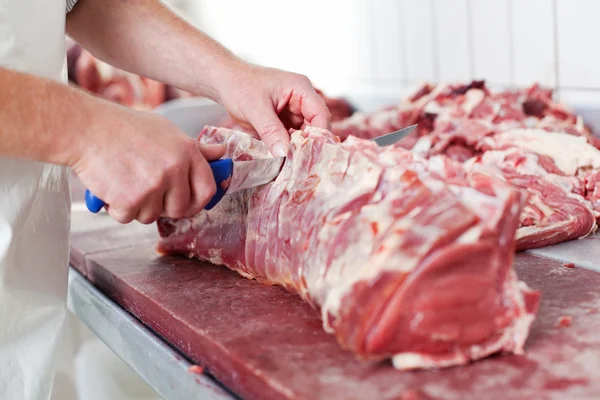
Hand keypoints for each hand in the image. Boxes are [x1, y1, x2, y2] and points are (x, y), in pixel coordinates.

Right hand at [72, 107, 223, 223]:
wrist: (87, 128)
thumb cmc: (125, 128)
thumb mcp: (167, 131)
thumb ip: (195, 148)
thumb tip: (221, 153)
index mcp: (187, 152)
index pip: (207, 189)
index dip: (197, 201)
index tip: (187, 203)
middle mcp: (174, 169)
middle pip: (180, 209)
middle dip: (164, 206)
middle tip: (146, 191)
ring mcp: (153, 185)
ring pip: (152, 216)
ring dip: (138, 207)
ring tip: (125, 181)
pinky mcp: (130, 200)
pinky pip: (128, 217)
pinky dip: (118, 209)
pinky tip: (111, 187)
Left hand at [216, 62, 331, 156]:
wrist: (224, 81)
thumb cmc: (239, 85)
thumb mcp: (255, 109)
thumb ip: (271, 131)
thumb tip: (284, 153)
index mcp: (301, 88)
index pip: (320, 114)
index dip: (318, 135)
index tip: (310, 153)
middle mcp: (301, 99)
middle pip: (315, 126)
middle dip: (307, 143)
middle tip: (298, 162)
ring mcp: (293, 110)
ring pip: (303, 134)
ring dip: (297, 147)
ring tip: (289, 162)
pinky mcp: (284, 121)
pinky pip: (291, 137)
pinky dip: (287, 147)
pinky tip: (281, 157)